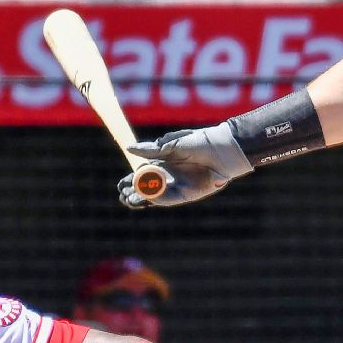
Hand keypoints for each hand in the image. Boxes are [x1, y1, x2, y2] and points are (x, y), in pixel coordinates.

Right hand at [118, 122, 251, 209]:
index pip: (140, 175)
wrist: (221, 150)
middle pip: (145, 189)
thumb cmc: (199, 142)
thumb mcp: (172, 145)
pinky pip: (168, 199)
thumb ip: (151, 150)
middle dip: (132, 193)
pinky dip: (157, 199)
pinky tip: (146, 197)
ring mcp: (176, 186)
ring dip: (141, 199)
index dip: (130, 181)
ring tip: (129, 198)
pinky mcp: (186, 194)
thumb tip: (129, 148)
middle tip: (123, 193)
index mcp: (162, 163)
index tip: (120, 185)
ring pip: (154, 197)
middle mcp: (167, 176)